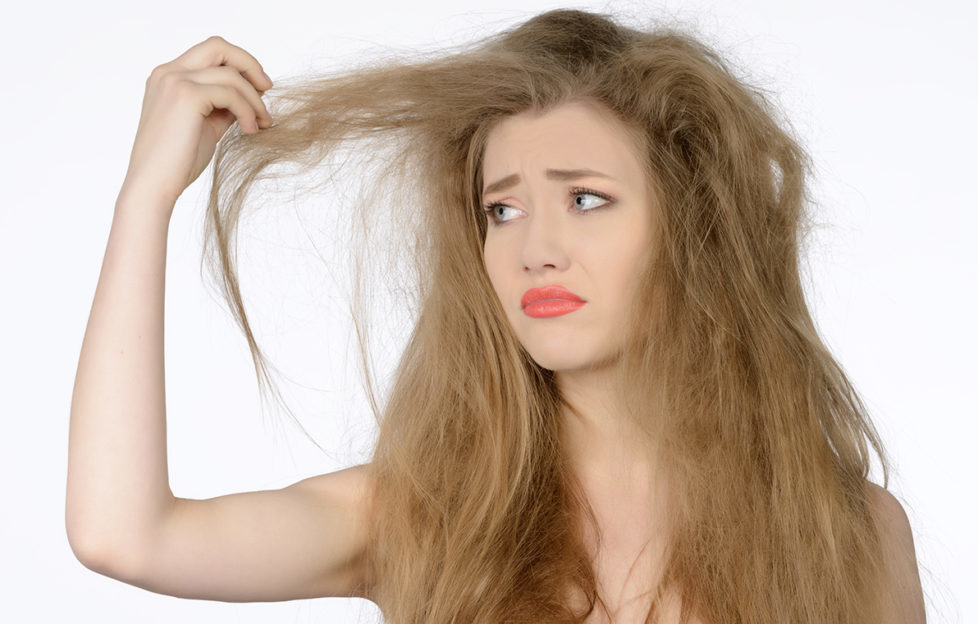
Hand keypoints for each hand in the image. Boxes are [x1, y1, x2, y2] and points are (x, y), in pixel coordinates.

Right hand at [120, 35, 273, 210]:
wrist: (154, 186)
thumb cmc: (178, 162)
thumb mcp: (206, 126)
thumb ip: (223, 106)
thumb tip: (250, 96)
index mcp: (168, 77)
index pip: (211, 53)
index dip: (239, 65)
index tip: (260, 88)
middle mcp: (168, 72)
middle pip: (219, 46)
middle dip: (250, 65)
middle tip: (268, 90)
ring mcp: (175, 81)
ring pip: (231, 74)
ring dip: (254, 99)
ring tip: (261, 124)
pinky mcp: (187, 95)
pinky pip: (231, 93)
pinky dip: (247, 111)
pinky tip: (250, 130)